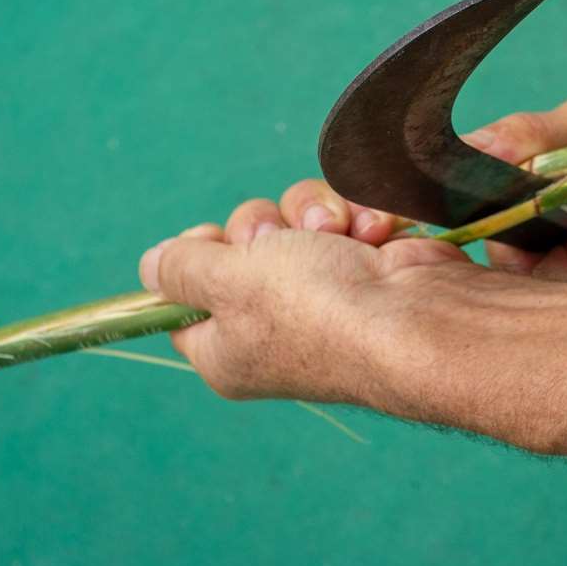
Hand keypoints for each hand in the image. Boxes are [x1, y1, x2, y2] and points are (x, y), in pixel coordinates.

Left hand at [136, 180, 467, 401]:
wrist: (417, 315)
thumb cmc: (315, 308)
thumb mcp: (225, 282)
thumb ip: (181, 269)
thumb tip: (150, 266)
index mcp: (228, 350)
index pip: (185, 302)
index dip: (194, 260)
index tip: (210, 242)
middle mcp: (271, 327)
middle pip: (239, 249)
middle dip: (262, 228)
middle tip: (279, 243)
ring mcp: (321, 297)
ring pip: (291, 224)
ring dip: (314, 215)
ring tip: (338, 235)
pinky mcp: (364, 267)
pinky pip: (340, 222)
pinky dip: (357, 219)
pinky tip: (373, 233)